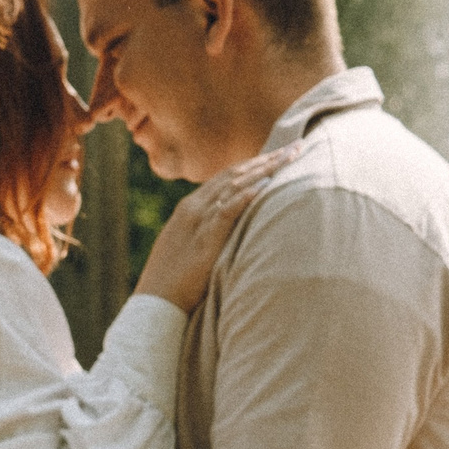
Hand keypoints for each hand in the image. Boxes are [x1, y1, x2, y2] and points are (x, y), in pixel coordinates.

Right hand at [133, 143, 300, 311]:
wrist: (155, 302)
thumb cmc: (173, 282)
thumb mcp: (188, 248)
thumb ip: (206, 232)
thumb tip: (228, 229)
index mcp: (189, 208)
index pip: (225, 177)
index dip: (253, 164)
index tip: (277, 154)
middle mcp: (193, 208)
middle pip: (234, 175)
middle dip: (265, 159)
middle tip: (294, 146)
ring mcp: (197, 222)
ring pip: (234, 186)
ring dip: (264, 170)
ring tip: (288, 157)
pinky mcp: (204, 239)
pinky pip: (227, 211)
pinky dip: (247, 196)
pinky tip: (266, 185)